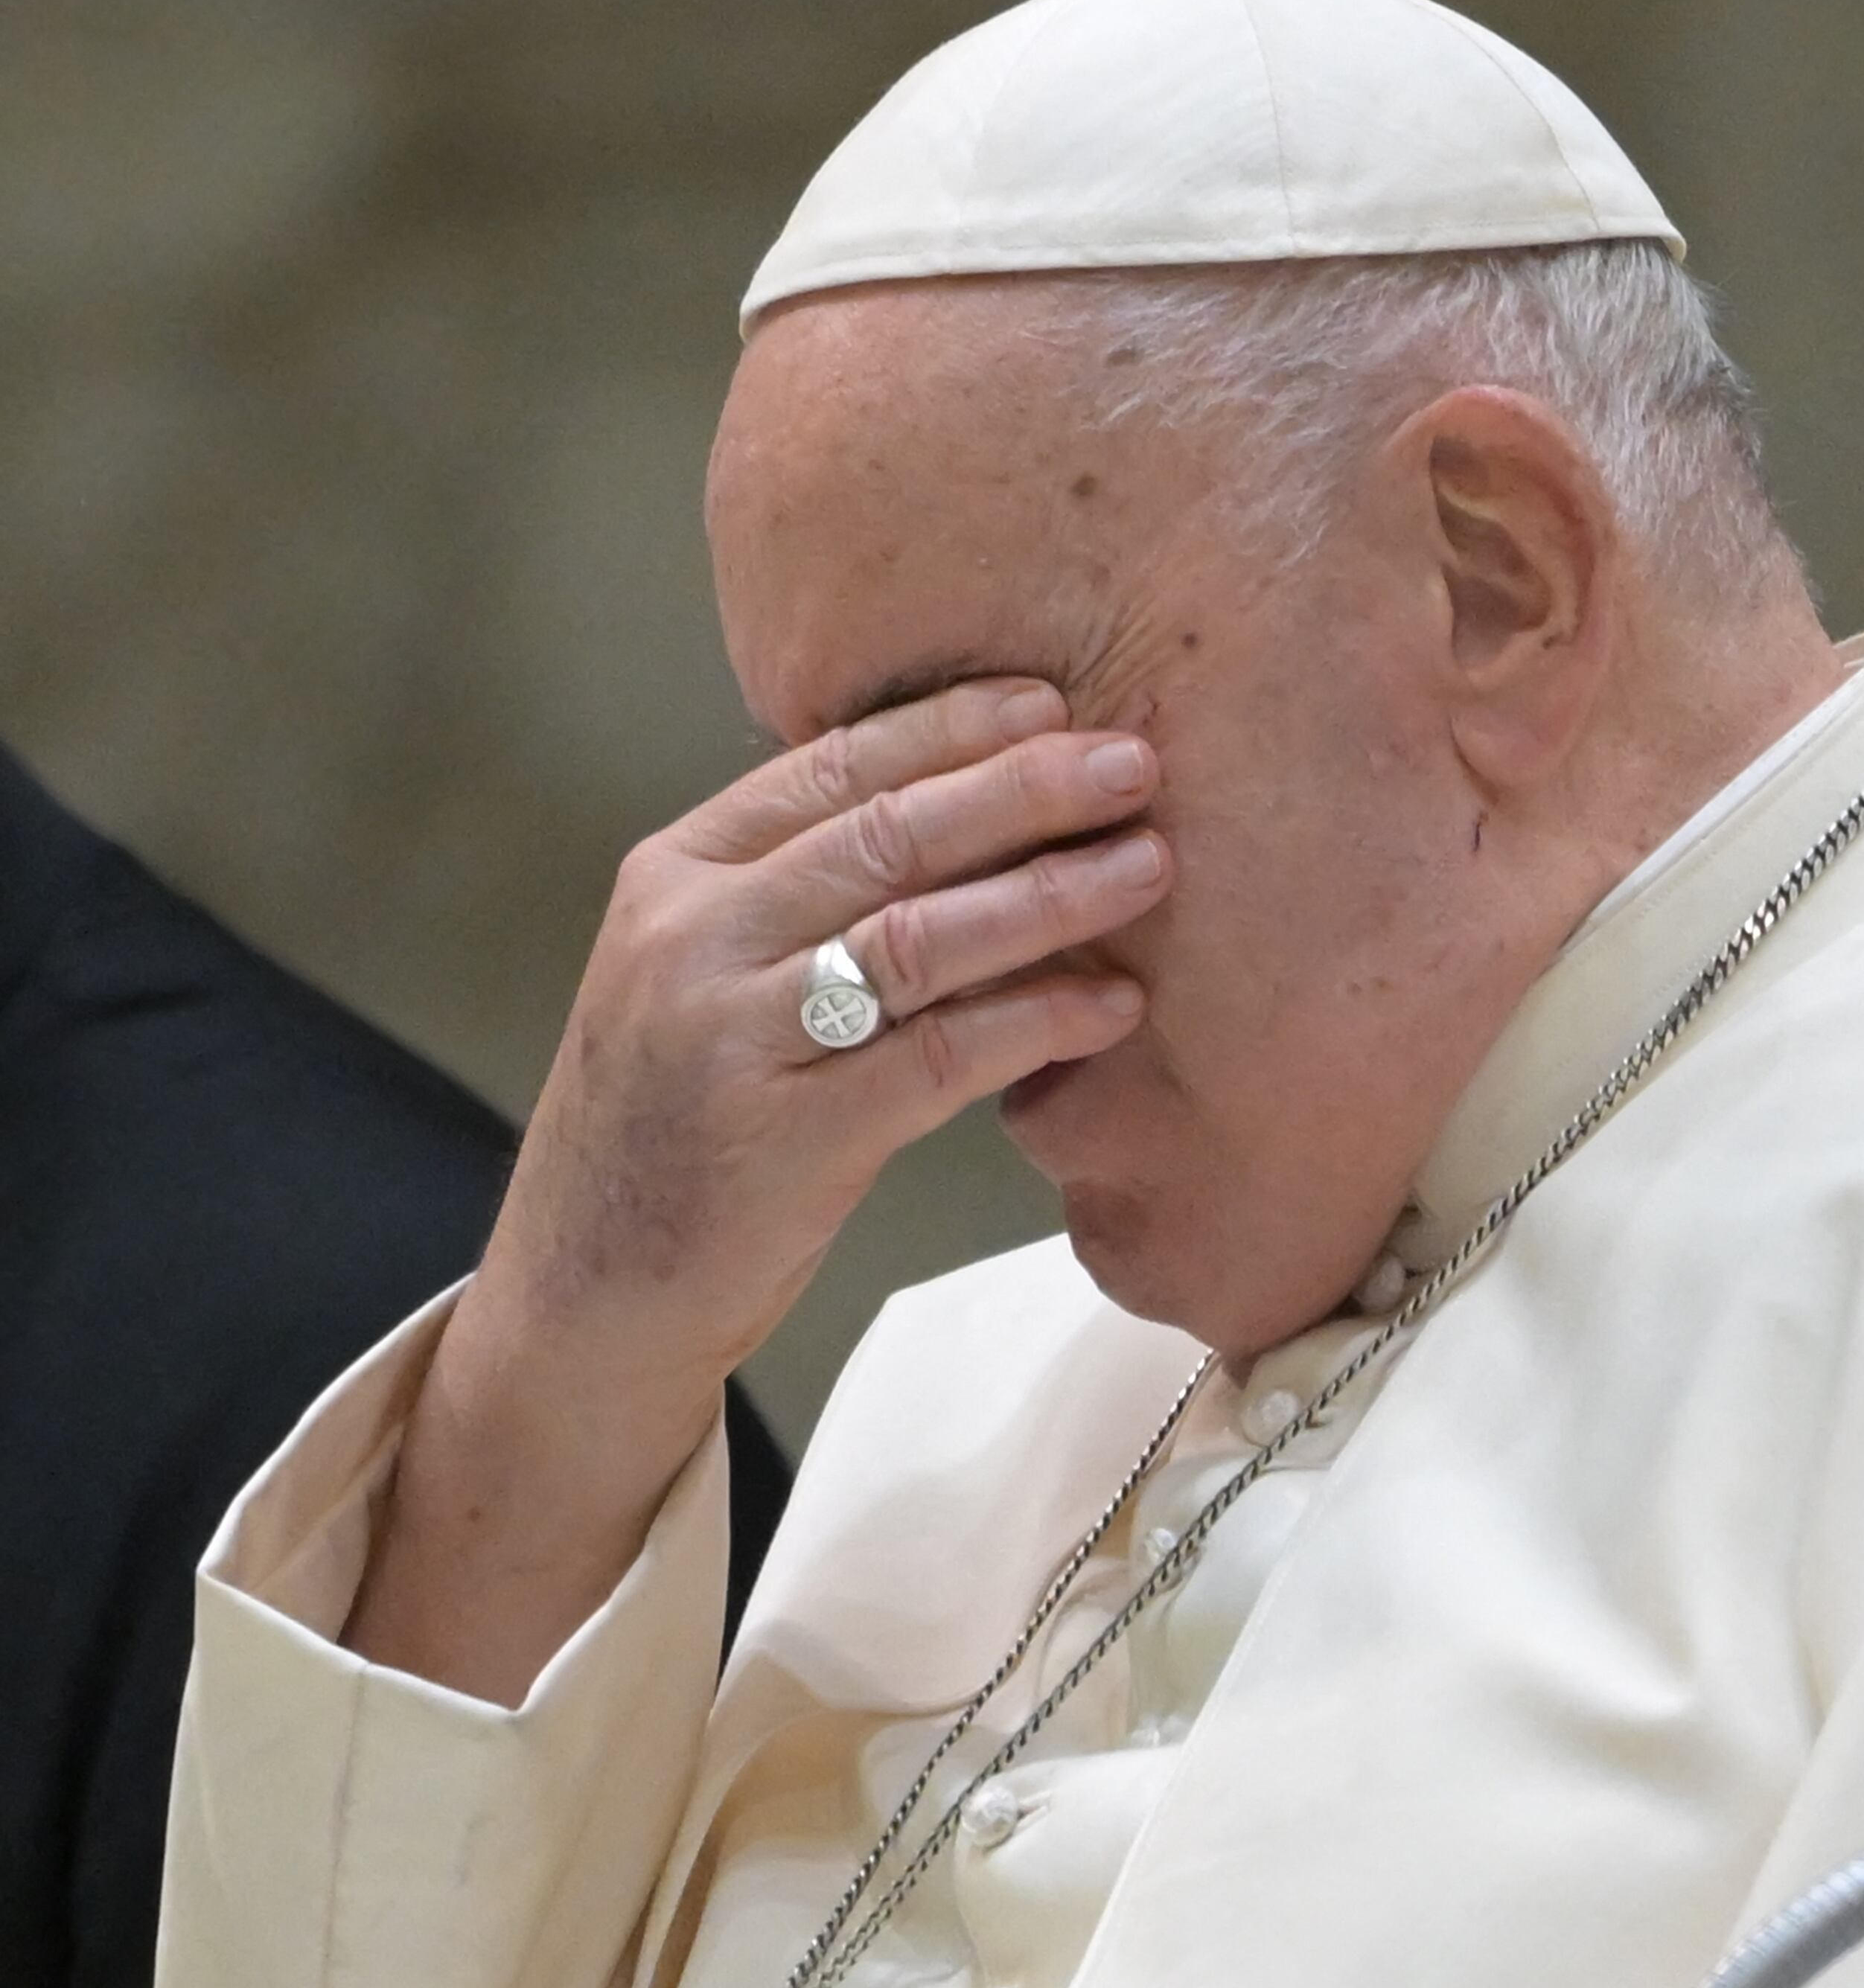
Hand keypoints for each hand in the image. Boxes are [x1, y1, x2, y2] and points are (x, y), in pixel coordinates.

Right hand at [349, 677, 1167, 1699]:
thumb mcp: (700, 974)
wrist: (588, 1288)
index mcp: (673, 878)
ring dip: (1051, 895)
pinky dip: (1039, 1021)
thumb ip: (796, 890)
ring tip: (1151, 865)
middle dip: (1024, 788)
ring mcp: (732, 1038)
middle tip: (1135, 760)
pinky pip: (940, 1057)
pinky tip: (1115, 1005)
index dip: (950, 728)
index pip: (828, 767)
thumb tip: (964, 804)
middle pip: (888, 834)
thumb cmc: (677, 1119)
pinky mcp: (787, 1138)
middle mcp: (692, 940)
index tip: (1051, 699)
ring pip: (920, 935)